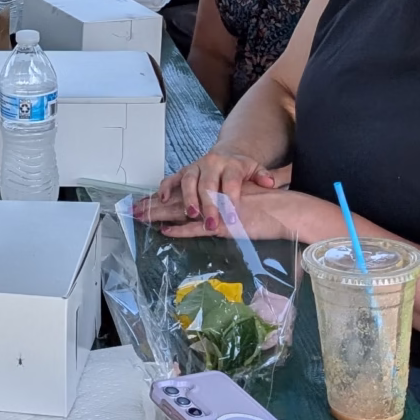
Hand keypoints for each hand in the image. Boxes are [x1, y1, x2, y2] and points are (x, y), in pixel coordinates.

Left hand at [154, 186, 337, 240]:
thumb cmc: (269, 204)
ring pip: (182, 211)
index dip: (165, 195)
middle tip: (134, 209)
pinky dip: (180, 230)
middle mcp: (213, 196)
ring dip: (160, 215)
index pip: (184, 189)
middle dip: (155, 205)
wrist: (285, 209)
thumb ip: (230, 201)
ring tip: (141, 218)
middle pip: (177, 199)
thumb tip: (216, 208)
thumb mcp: (246, 196)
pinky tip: (166, 232)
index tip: (148, 200)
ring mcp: (216, 211)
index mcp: (215, 188)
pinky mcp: (222, 226)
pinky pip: (196, 229)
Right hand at [156, 149, 280, 220]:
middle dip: (209, 205)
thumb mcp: (256, 170)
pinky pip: (172, 177)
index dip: (231, 200)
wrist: (227, 154)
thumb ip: (264, 176)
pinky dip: (166, 187)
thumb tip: (270, 183)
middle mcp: (212, 163)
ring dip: (189, 199)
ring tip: (192, 214)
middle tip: (211, 222)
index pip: (231, 182)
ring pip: (189, 181)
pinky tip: (163, 199)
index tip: (233, 217)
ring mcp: (196, 166)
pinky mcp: (184, 170)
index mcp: (231, 164)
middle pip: (208, 184)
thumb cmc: (241, 168)